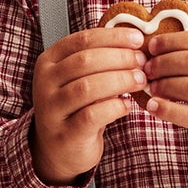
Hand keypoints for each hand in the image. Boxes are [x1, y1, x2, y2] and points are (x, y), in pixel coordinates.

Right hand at [30, 21, 148, 184]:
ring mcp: (51, 109)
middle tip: (142, 62)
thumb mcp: (81, 78)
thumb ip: (100, 60)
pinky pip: (92, 115)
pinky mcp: (64, 133)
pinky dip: (115, 107)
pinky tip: (127, 105)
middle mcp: (45, 83)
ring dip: (120, 80)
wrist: (59, 150)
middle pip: (85, 61)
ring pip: (88, 87)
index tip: (138, 39)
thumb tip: (135, 42)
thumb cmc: (77, 107)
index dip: (113, 37)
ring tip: (140, 80)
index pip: (82, 40)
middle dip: (119, 58)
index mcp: (49, 61)